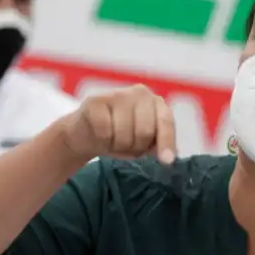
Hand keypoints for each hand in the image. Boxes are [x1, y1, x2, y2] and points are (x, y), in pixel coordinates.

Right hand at [61, 84, 176, 162]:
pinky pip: (104, 131)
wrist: (86, 134)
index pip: (165, 122)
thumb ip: (157, 146)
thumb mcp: (143, 144)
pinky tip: (100, 134)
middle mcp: (140, 93)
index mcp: (156, 103)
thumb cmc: (120, 137)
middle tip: (126, 145)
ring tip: (113, 139)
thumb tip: (168, 157)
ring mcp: (118, 94)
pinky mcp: (95, 101)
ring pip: (123, 133)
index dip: (166, 142)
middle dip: (135, 147)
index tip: (167, 161)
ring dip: (117, 145)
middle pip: (144, 131)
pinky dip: (102, 140)